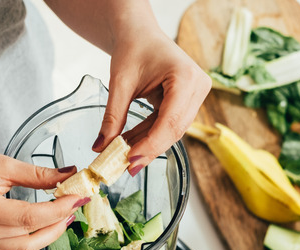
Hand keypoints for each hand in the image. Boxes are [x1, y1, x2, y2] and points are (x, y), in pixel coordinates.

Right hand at [0, 147, 86, 249]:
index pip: (31, 216)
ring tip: (61, 218)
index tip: (78, 198)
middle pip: (30, 236)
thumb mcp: (1, 163)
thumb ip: (37, 174)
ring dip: (47, 237)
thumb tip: (68, 176)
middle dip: (59, 222)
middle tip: (74, 204)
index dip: (59, 209)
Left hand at [94, 30, 210, 174]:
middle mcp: (198, 86)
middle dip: (150, 149)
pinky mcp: (189, 101)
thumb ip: (112, 117)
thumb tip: (101, 147)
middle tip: (126, 167)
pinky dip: (151, 135)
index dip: (152, 144)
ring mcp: (197, 94)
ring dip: (149, 144)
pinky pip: (170, 124)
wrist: (140, 32)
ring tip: (125, 157)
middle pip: (175, 129)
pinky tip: (133, 144)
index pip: (170, 120)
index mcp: (185, 77)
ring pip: (174, 130)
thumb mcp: (120, 83)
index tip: (131, 160)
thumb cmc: (133, 47)